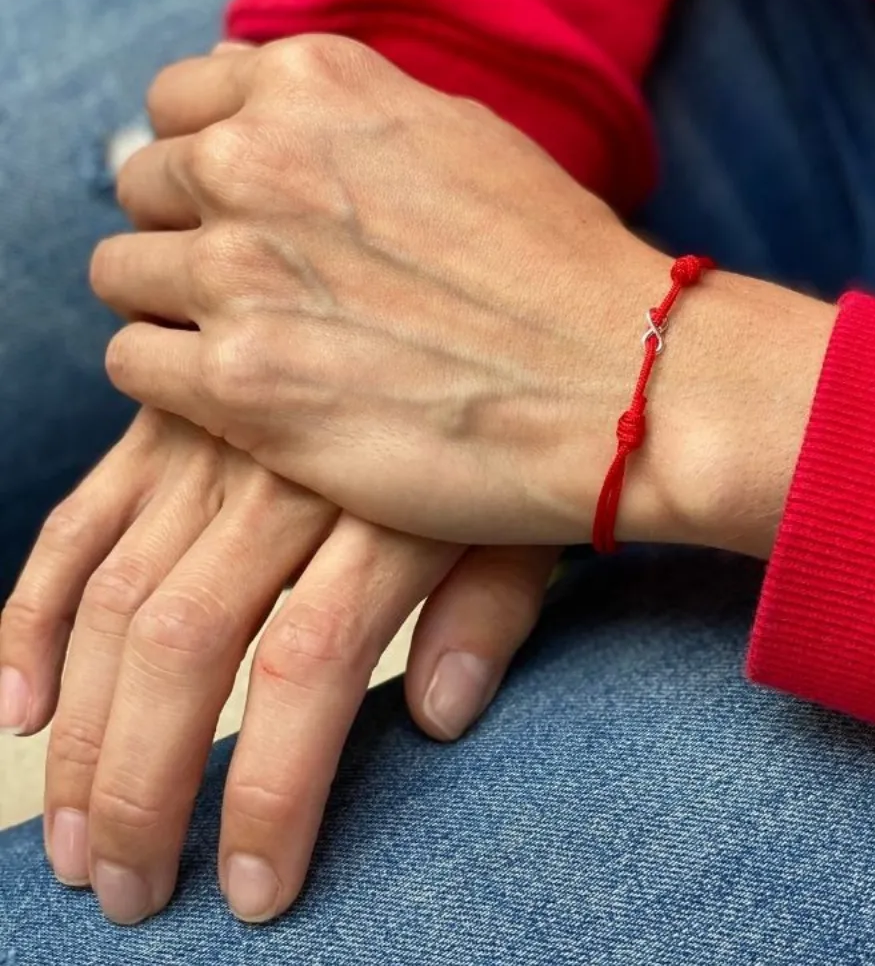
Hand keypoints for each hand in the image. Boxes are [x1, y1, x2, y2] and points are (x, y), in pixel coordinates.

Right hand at [0, 409, 558, 923]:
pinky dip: (34, 612)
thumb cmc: (516, 416)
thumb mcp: (526, 508)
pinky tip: (21, 704)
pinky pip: (80, 523)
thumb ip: (488, 609)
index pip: (312, 667)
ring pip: (115, 596)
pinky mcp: (165, 425)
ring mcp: (210, 443)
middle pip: (186, 643)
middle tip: (131, 893)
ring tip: (77, 843)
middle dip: (142, 785)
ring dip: (81, 729)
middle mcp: (282, 475)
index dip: (272, 790)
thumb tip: (435, 719)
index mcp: (382, 503)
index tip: (255, 888)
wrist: (461, 280)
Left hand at [91, 35, 694, 547]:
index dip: (204, 168)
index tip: (238, 216)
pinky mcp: (242, 383)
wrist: (624, 382)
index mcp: (316, 88)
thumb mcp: (458, 144)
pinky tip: (244, 401)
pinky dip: (174, 382)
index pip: (178, 106)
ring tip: (249, 351)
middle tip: (255, 295)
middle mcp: (261, 162)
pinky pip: (133, 365)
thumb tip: (272, 142)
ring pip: (125, 278)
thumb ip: (346, 133)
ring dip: (174, 312)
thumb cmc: (559, 274)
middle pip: (145, 189)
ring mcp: (243, 272)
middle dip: (186, 237)